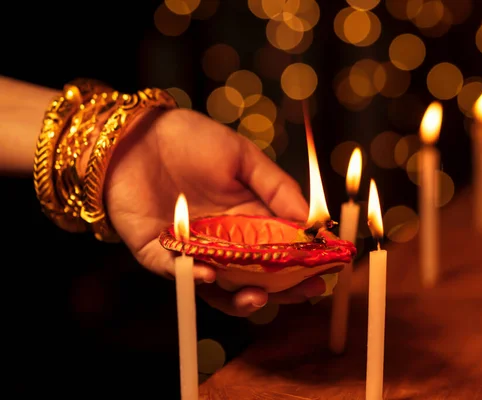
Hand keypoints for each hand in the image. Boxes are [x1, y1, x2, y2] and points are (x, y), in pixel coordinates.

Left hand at [103, 108, 322, 315]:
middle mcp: (223, 240)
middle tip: (305, 292)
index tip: (327, 268)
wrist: (138, 133)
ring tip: (259, 297)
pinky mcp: (157, 253)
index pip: (281, 247)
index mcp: (246, 217)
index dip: (304, 261)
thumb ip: (276, 186)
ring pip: (219, 287)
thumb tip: (312, 220)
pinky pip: (176, 273)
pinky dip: (191, 278)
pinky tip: (207, 274)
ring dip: (239, 298)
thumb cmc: (192, 139)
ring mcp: (192, 250)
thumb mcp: (242, 156)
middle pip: (256, 275)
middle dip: (283, 288)